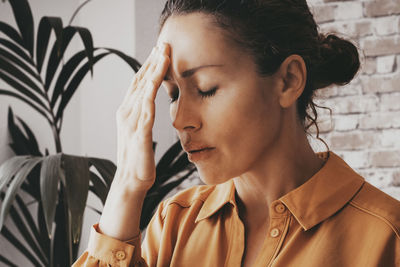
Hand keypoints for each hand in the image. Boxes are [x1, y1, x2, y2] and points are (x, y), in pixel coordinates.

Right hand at [114, 43, 170, 192]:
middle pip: (140, 81)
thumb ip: (143, 116)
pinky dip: (151, 91)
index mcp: (127, 112)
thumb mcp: (140, 132)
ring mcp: (131, 122)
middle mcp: (126, 113)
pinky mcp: (139, 133)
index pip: (138, 84)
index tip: (159, 51)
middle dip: (151, 61)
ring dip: (153, 70)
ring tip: (164, 53)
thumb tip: (150, 104)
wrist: (130, 181)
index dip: (148, 66)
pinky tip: (158, 79)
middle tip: (163, 43)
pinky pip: (146, 108)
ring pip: (143, 89)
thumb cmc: (138, 158)